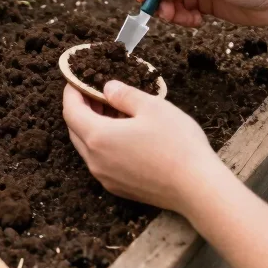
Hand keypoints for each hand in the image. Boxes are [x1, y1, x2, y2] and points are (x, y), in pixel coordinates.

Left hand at [63, 81, 218, 212]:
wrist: (197, 189)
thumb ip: (123, 94)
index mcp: (98, 138)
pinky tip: (125, 133)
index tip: (77, 78)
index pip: (70, 111)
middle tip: (97, 91)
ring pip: (88, 147)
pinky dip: (104, 144)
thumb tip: (107, 88)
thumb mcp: (151, 107)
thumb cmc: (176, 144)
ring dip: (93, 126)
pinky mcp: (119, 188)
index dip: (71, 92)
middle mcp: (95, 161)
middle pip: (75, 130)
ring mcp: (106, 178)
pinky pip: (101, 161)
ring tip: (114, 110)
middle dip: (81, 108)